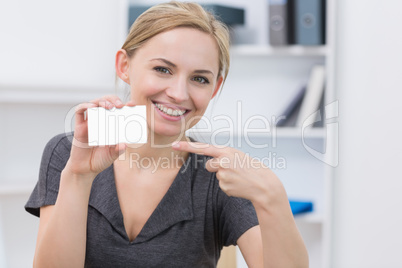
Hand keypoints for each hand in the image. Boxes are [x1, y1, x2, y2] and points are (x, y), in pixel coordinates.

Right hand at [66, 95, 134, 177]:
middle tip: (119, 105)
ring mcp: (90, 122)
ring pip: (94, 103)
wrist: (85, 169)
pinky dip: (85, 106)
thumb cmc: (100, 160)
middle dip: (113, 100)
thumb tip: (125, 144)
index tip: (132, 104)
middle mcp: (101, 121)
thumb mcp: (113, 155)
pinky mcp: (79, 126)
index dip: (126, 105)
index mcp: (112, 125)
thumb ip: (119, 149)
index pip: (119, 110)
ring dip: (102, 101)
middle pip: (106, 102)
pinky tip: (92, 107)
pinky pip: (79, 111)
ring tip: (109, 107)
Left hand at [172, 141, 286, 206]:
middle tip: (233, 170)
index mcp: (226, 151)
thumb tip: (211, 164)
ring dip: (224, 177)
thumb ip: (223, 156)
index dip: (187, 146)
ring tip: (238, 177)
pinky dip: (228, 185)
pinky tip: (238, 184)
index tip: (174, 145)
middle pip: (208, 165)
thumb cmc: (251, 168)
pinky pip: (221, 185)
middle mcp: (223, 161)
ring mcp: (223, 174)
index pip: (203, 148)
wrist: (263, 185)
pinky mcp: (224, 186)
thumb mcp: (238, 156)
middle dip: (217, 168)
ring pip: (216, 176)